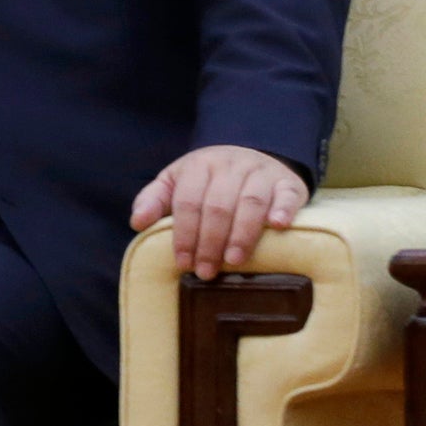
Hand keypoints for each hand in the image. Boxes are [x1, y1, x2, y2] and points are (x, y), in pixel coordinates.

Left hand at [130, 143, 308, 279]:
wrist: (250, 155)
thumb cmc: (206, 179)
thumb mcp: (175, 182)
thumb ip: (153, 200)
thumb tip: (137, 223)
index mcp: (198, 165)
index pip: (188, 201)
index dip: (184, 234)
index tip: (183, 262)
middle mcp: (230, 165)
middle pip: (217, 205)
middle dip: (209, 241)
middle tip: (206, 271)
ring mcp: (261, 172)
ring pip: (251, 201)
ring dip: (242, 233)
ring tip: (234, 260)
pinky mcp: (289, 182)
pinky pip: (287, 194)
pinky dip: (283, 209)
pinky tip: (277, 226)